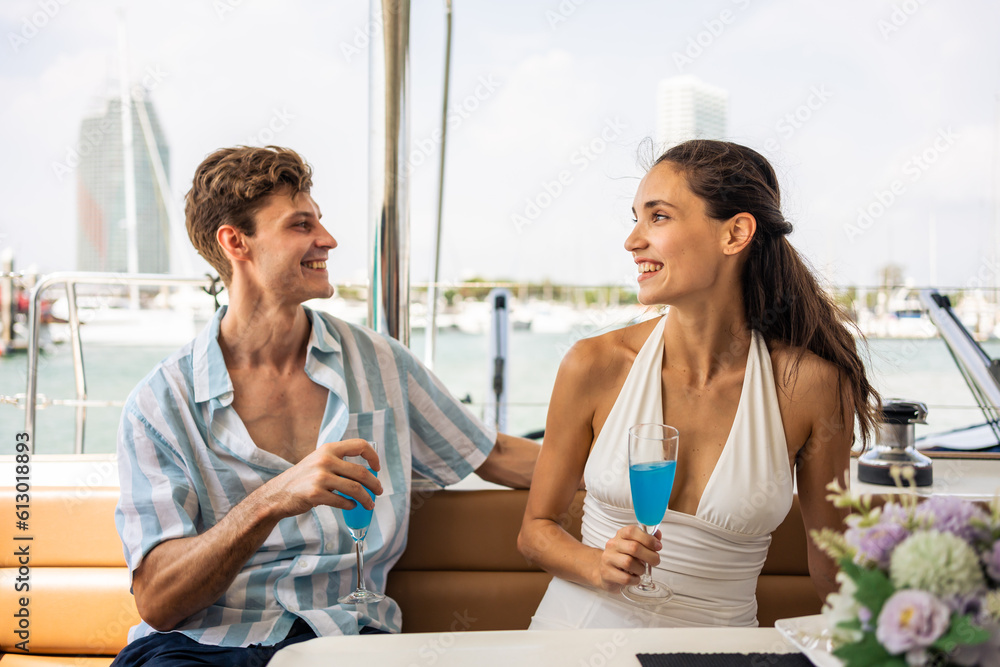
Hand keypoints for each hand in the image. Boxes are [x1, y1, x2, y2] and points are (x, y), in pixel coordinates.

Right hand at [258, 439, 382, 519]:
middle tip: (379, 492)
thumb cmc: (302, 479)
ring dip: (366, 498)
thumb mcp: (318, 461)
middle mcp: (324, 460)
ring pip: (355, 489)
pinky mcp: (315, 494)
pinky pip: (342, 501)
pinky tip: (351, 506)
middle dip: (374, 484)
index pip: (359, 445)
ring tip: (370, 504)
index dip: (373, 456)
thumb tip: (366, 473)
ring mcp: (319, 477)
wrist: (278, 494)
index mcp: (328, 449)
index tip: (377, 467)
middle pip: (361, 472)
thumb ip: (338, 462)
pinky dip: (350, 505)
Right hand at [594, 526, 661, 591]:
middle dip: (650, 556)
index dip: (648, 539)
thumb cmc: (624, 557)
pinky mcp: (607, 573)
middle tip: (655, 561)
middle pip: (634, 547)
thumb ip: (647, 539)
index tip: (658, 546)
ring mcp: (608, 558)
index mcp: (620, 535)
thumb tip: (658, 535)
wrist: (606, 570)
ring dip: (641, 569)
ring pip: (629, 563)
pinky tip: (635, 578)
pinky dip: (635, 580)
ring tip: (641, 570)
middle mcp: (613, 545)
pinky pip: (626, 578)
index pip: (632, 531)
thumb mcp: (635, 545)